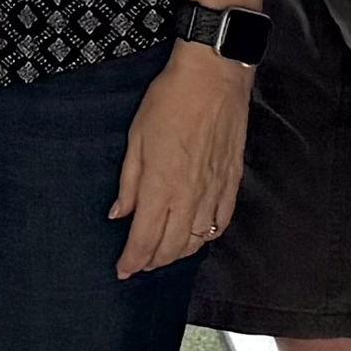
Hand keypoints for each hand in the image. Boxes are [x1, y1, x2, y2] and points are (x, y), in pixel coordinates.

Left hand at [109, 41, 251, 277]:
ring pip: (196, 241)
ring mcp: (213, 193)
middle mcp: (188, 198)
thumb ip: (128, 182)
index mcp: (159, 187)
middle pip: (170, 248)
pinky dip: (206, 237)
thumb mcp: (135, 137)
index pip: (144, 239)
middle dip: (152, 261)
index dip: (132, 260)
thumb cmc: (168, 101)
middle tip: (139, 262)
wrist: (212, 79)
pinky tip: (196, 236)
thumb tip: (119, 213)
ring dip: (178, 253)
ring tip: (163, 253)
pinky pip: (220, 224)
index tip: (122, 270)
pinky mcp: (231, 185)